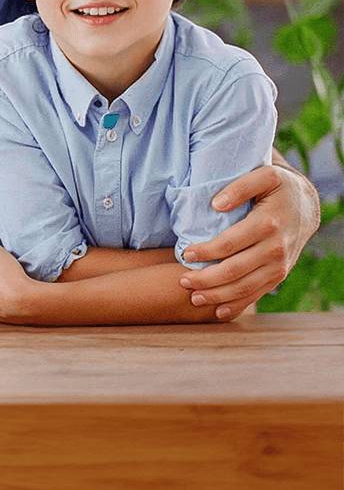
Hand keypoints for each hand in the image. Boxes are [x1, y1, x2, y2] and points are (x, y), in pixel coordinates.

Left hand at [179, 164, 320, 319]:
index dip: (207, 251)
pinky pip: (257, 294)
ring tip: (194, 298)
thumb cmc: (277, 187)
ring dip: (219, 296)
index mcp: (268, 224)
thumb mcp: (263, 175)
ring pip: (246, 287)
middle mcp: (276, 249)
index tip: (186, 253)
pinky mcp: (279, 275)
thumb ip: (240, 187)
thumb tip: (216, 205)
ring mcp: (279, 266)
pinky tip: (219, 313)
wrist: (305, 205)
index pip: (231, 243)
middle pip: (236, 270)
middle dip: (207, 279)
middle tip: (183, 282)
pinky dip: (238, 305)